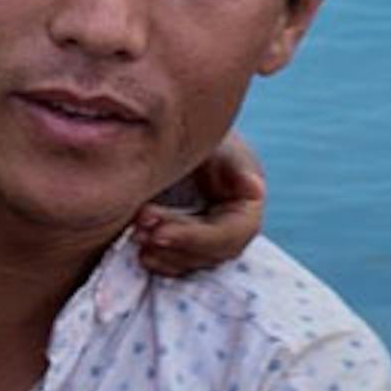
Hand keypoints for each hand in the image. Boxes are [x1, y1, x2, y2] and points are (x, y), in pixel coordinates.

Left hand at [136, 131, 266, 276]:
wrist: (172, 128)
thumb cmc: (196, 129)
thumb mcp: (214, 141)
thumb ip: (232, 164)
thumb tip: (255, 188)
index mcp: (247, 202)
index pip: (229, 234)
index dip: (195, 237)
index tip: (158, 230)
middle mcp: (233, 224)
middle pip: (211, 251)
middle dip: (175, 243)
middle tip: (139, 228)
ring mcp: (212, 236)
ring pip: (195, 260)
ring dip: (166, 253)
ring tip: (135, 235)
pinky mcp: (189, 241)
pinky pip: (180, 263)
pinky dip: (161, 261)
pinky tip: (139, 253)